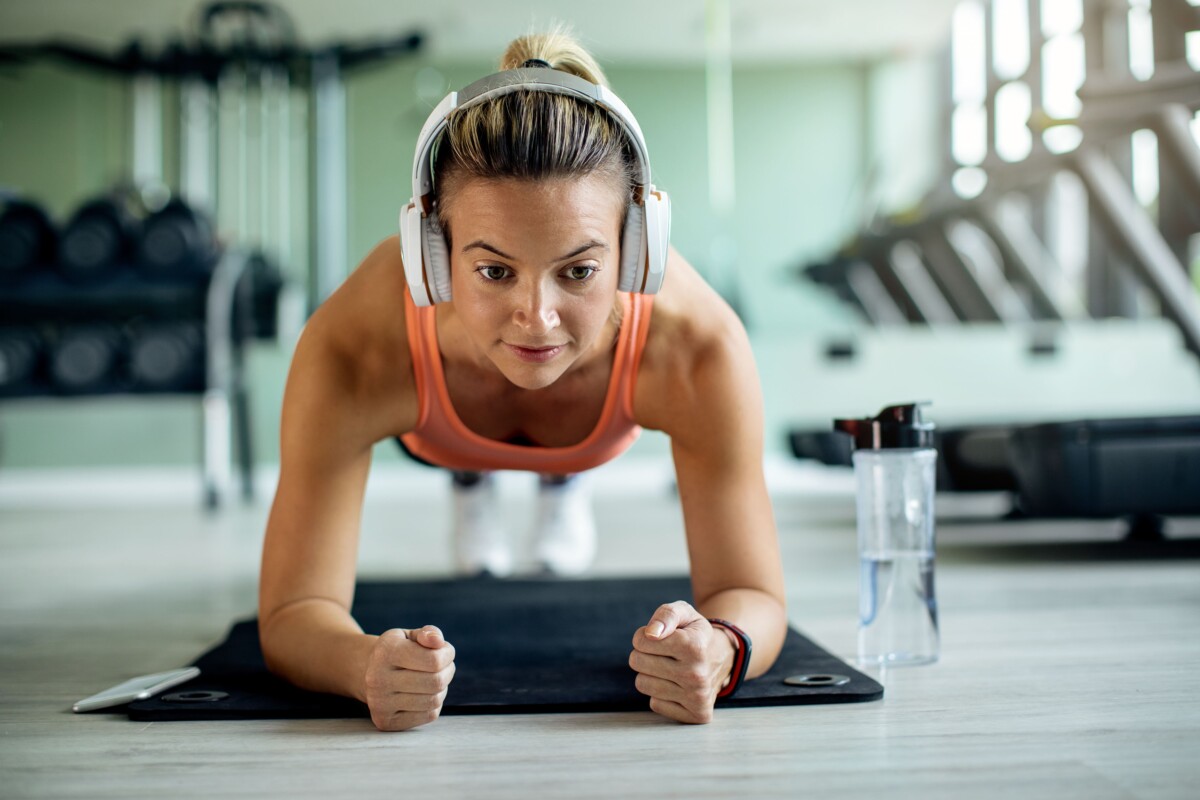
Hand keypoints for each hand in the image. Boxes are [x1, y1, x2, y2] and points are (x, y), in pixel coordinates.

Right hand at [362, 625, 455, 731]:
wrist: (366, 672)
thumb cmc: (396, 651)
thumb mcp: (408, 635)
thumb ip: (428, 633)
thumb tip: (438, 641)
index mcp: (385, 652)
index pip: (433, 660)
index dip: (447, 654)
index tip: (445, 651)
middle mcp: (378, 679)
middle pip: (435, 682)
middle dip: (448, 672)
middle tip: (444, 667)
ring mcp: (379, 703)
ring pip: (433, 701)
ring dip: (442, 689)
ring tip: (434, 679)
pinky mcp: (385, 721)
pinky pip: (428, 715)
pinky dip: (434, 704)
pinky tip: (424, 694)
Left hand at [628, 601, 736, 723]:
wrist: (723, 658)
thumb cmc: (695, 634)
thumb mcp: (684, 613)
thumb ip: (666, 615)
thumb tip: (651, 634)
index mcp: (695, 646)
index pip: (641, 641)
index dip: (644, 636)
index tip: (659, 637)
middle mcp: (697, 675)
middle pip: (637, 662)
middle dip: (645, 654)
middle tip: (664, 653)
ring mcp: (698, 698)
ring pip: (643, 684)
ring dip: (651, 674)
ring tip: (670, 668)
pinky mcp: (696, 715)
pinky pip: (654, 704)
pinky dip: (661, 694)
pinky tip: (677, 686)